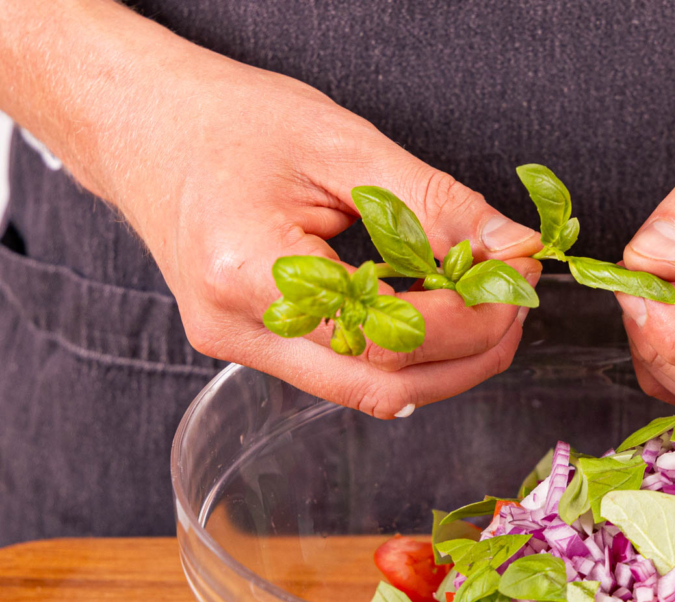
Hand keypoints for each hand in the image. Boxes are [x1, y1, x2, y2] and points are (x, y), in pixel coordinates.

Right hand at [5, 2, 543, 419]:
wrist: (141, 122)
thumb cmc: (227, 120)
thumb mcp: (343, 144)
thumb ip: (435, 204)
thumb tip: (512, 250)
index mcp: (249, 271)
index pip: (388, 333)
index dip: (469, 317)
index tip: (516, 278)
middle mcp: (238, 330)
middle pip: (382, 386)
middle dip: (469, 356)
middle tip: (515, 305)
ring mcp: (240, 347)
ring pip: (368, 391)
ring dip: (442, 361)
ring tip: (483, 305)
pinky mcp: (252, 345)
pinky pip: (345, 370)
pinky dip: (404, 349)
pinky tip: (434, 310)